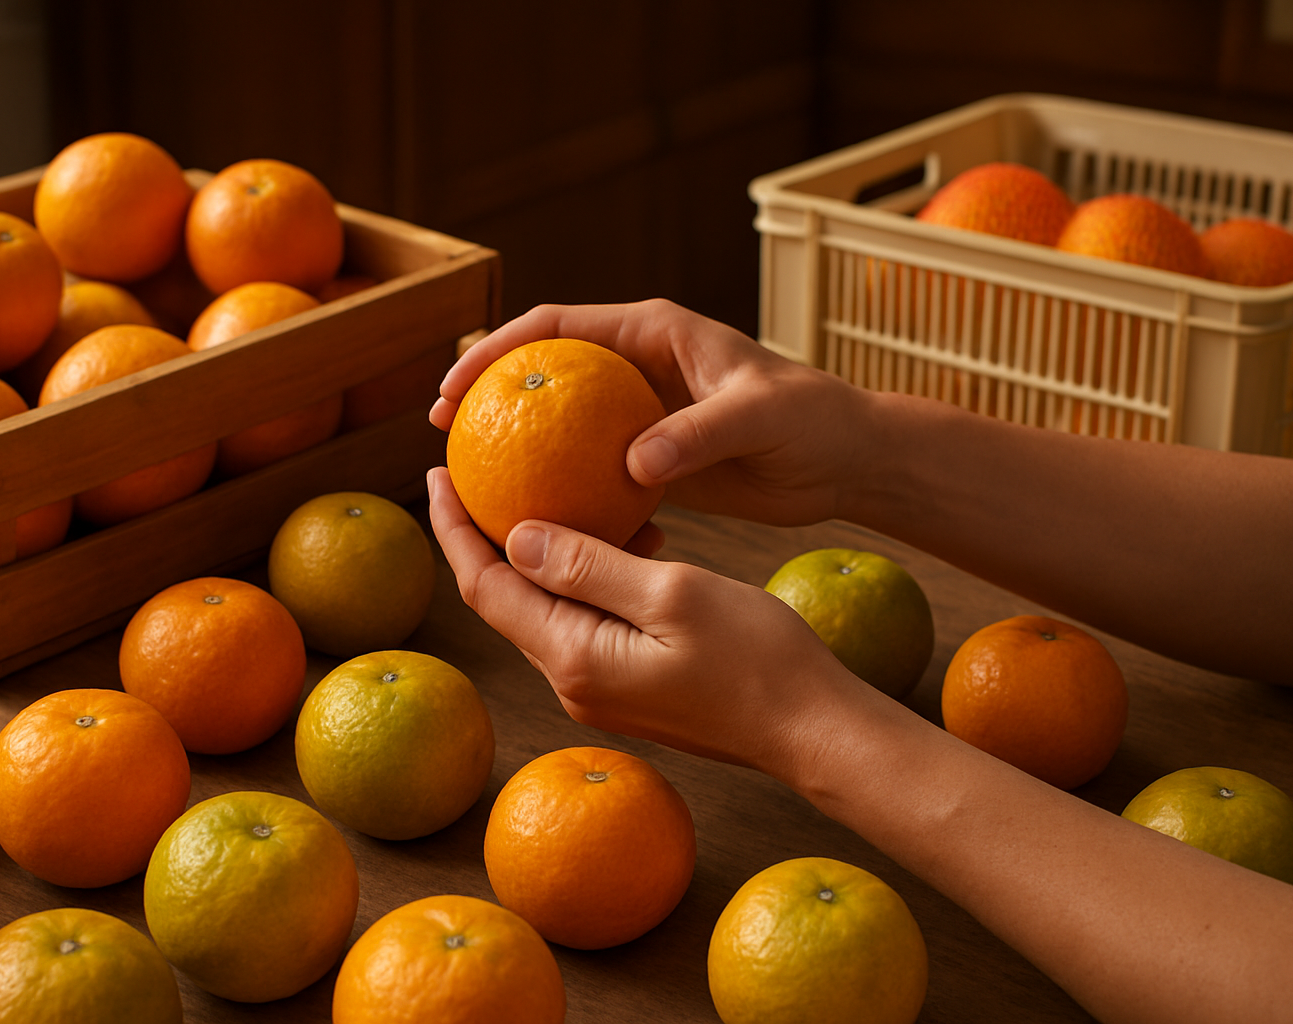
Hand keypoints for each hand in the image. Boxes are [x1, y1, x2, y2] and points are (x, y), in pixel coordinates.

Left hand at [426, 465, 874, 777]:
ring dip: (539, 552)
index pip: (485, 586)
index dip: (454, 527)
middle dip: (483, 535)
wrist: (812, 729)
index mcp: (573, 657)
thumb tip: (514, 536)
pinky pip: (583, 622)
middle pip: (503, 599)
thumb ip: (589, 565)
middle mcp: (572, 681)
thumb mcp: (671, 594)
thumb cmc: (756, 660)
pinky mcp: (627, 688)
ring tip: (547, 489)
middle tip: (479, 471)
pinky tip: (620, 537)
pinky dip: (585, 576)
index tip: (438, 471)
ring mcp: (599, 690)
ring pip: (545, 609)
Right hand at [432, 299, 880, 527]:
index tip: (454, 385)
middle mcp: (639, 364)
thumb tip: (632, 464)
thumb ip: (696, 433)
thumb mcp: (758, 418)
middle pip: (543, 369)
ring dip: (519, 447)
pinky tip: (543, 525)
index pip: (555, 327)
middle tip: (442, 434)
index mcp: (653, 332)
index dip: (496, 348)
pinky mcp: (653, 455)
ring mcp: (642, 411)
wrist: (850, 457)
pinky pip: (592, 468)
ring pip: (561, 422)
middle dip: (487, 393)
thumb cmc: (813, 421)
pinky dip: (564, 488)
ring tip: (475, 485)